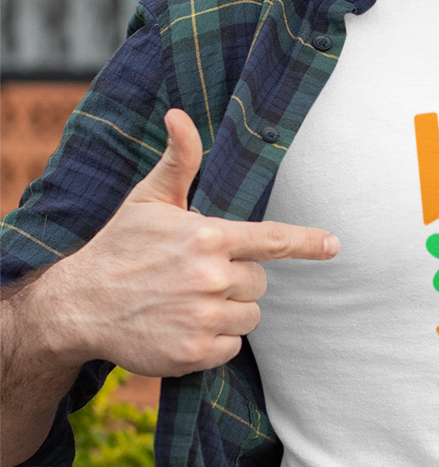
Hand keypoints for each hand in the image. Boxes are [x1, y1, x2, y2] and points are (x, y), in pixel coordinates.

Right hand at [40, 109, 338, 376]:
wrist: (77, 305)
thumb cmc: (119, 247)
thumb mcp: (148, 201)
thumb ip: (179, 162)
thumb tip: (180, 115)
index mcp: (206, 236)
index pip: (270, 239)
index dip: (306, 242)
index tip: (333, 245)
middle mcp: (209, 276)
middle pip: (258, 282)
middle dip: (236, 280)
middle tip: (196, 278)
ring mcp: (202, 316)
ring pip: (249, 316)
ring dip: (227, 312)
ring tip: (186, 302)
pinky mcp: (193, 351)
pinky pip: (231, 347)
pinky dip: (213, 342)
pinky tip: (181, 328)